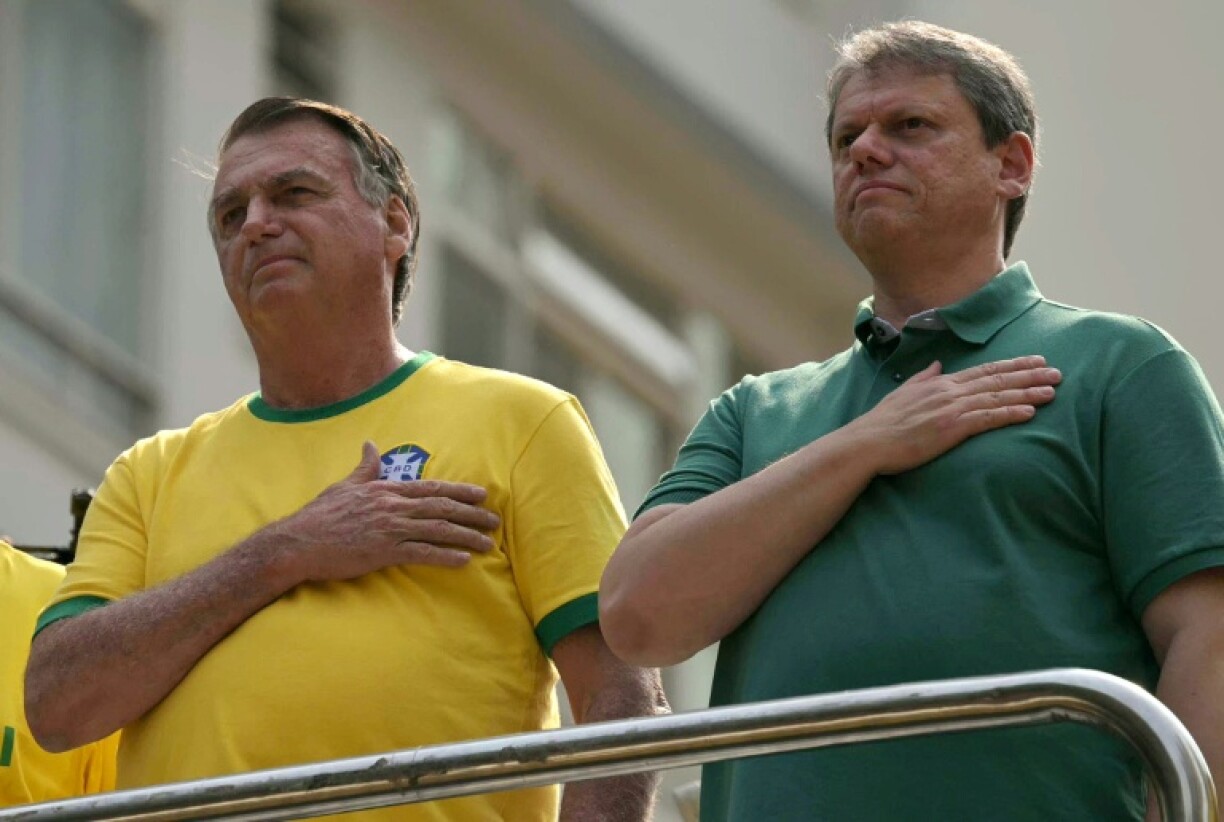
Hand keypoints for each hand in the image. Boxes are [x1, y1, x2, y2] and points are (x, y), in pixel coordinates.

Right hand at [269, 441, 499, 582]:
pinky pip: (421, 553)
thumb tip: (371, 444)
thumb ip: (364, 468)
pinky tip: (463, 560)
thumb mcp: (345, 485)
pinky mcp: (384, 551)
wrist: (298, 541)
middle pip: (441, 508)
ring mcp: (390, 528)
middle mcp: (393, 506)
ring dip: (465, 536)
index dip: (459, 492)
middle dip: (471, 514)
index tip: (481, 495)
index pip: (431, 489)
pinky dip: (444, 556)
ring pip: (437, 530)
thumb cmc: (320, 515)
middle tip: (495, 521)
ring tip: (486, 544)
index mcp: (386, 490)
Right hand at [849, 355, 1060, 475]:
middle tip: (1056, 372)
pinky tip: (1029, 412)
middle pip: (997, 379)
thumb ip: (924, 377)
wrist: (869, 441)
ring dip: (1027, 393)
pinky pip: (987, 418)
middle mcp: (950, 391)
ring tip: (1052, 391)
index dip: (1012, 365)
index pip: (984, 371)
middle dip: (1029, 375)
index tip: (1035, 361)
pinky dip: (1010, 413)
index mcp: (941, 383)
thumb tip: (937, 365)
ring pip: (997, 396)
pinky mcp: (952, 428)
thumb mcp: (903, 392)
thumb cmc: (883, 422)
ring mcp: (952, 408)